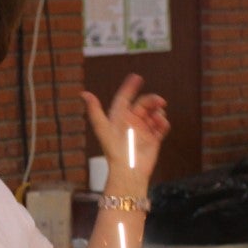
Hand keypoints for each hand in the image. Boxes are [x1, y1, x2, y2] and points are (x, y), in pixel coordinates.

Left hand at [79, 73, 169, 188]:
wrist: (129, 170)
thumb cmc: (114, 151)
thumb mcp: (103, 129)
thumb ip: (95, 111)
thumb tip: (83, 94)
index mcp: (119, 118)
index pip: (124, 98)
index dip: (129, 87)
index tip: (137, 77)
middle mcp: (132, 122)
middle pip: (144, 104)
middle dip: (151, 100)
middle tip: (159, 101)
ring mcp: (143, 130)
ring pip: (154, 113)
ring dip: (158, 112)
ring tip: (158, 117)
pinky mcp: (154, 139)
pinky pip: (161, 126)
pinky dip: (163, 123)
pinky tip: (161, 124)